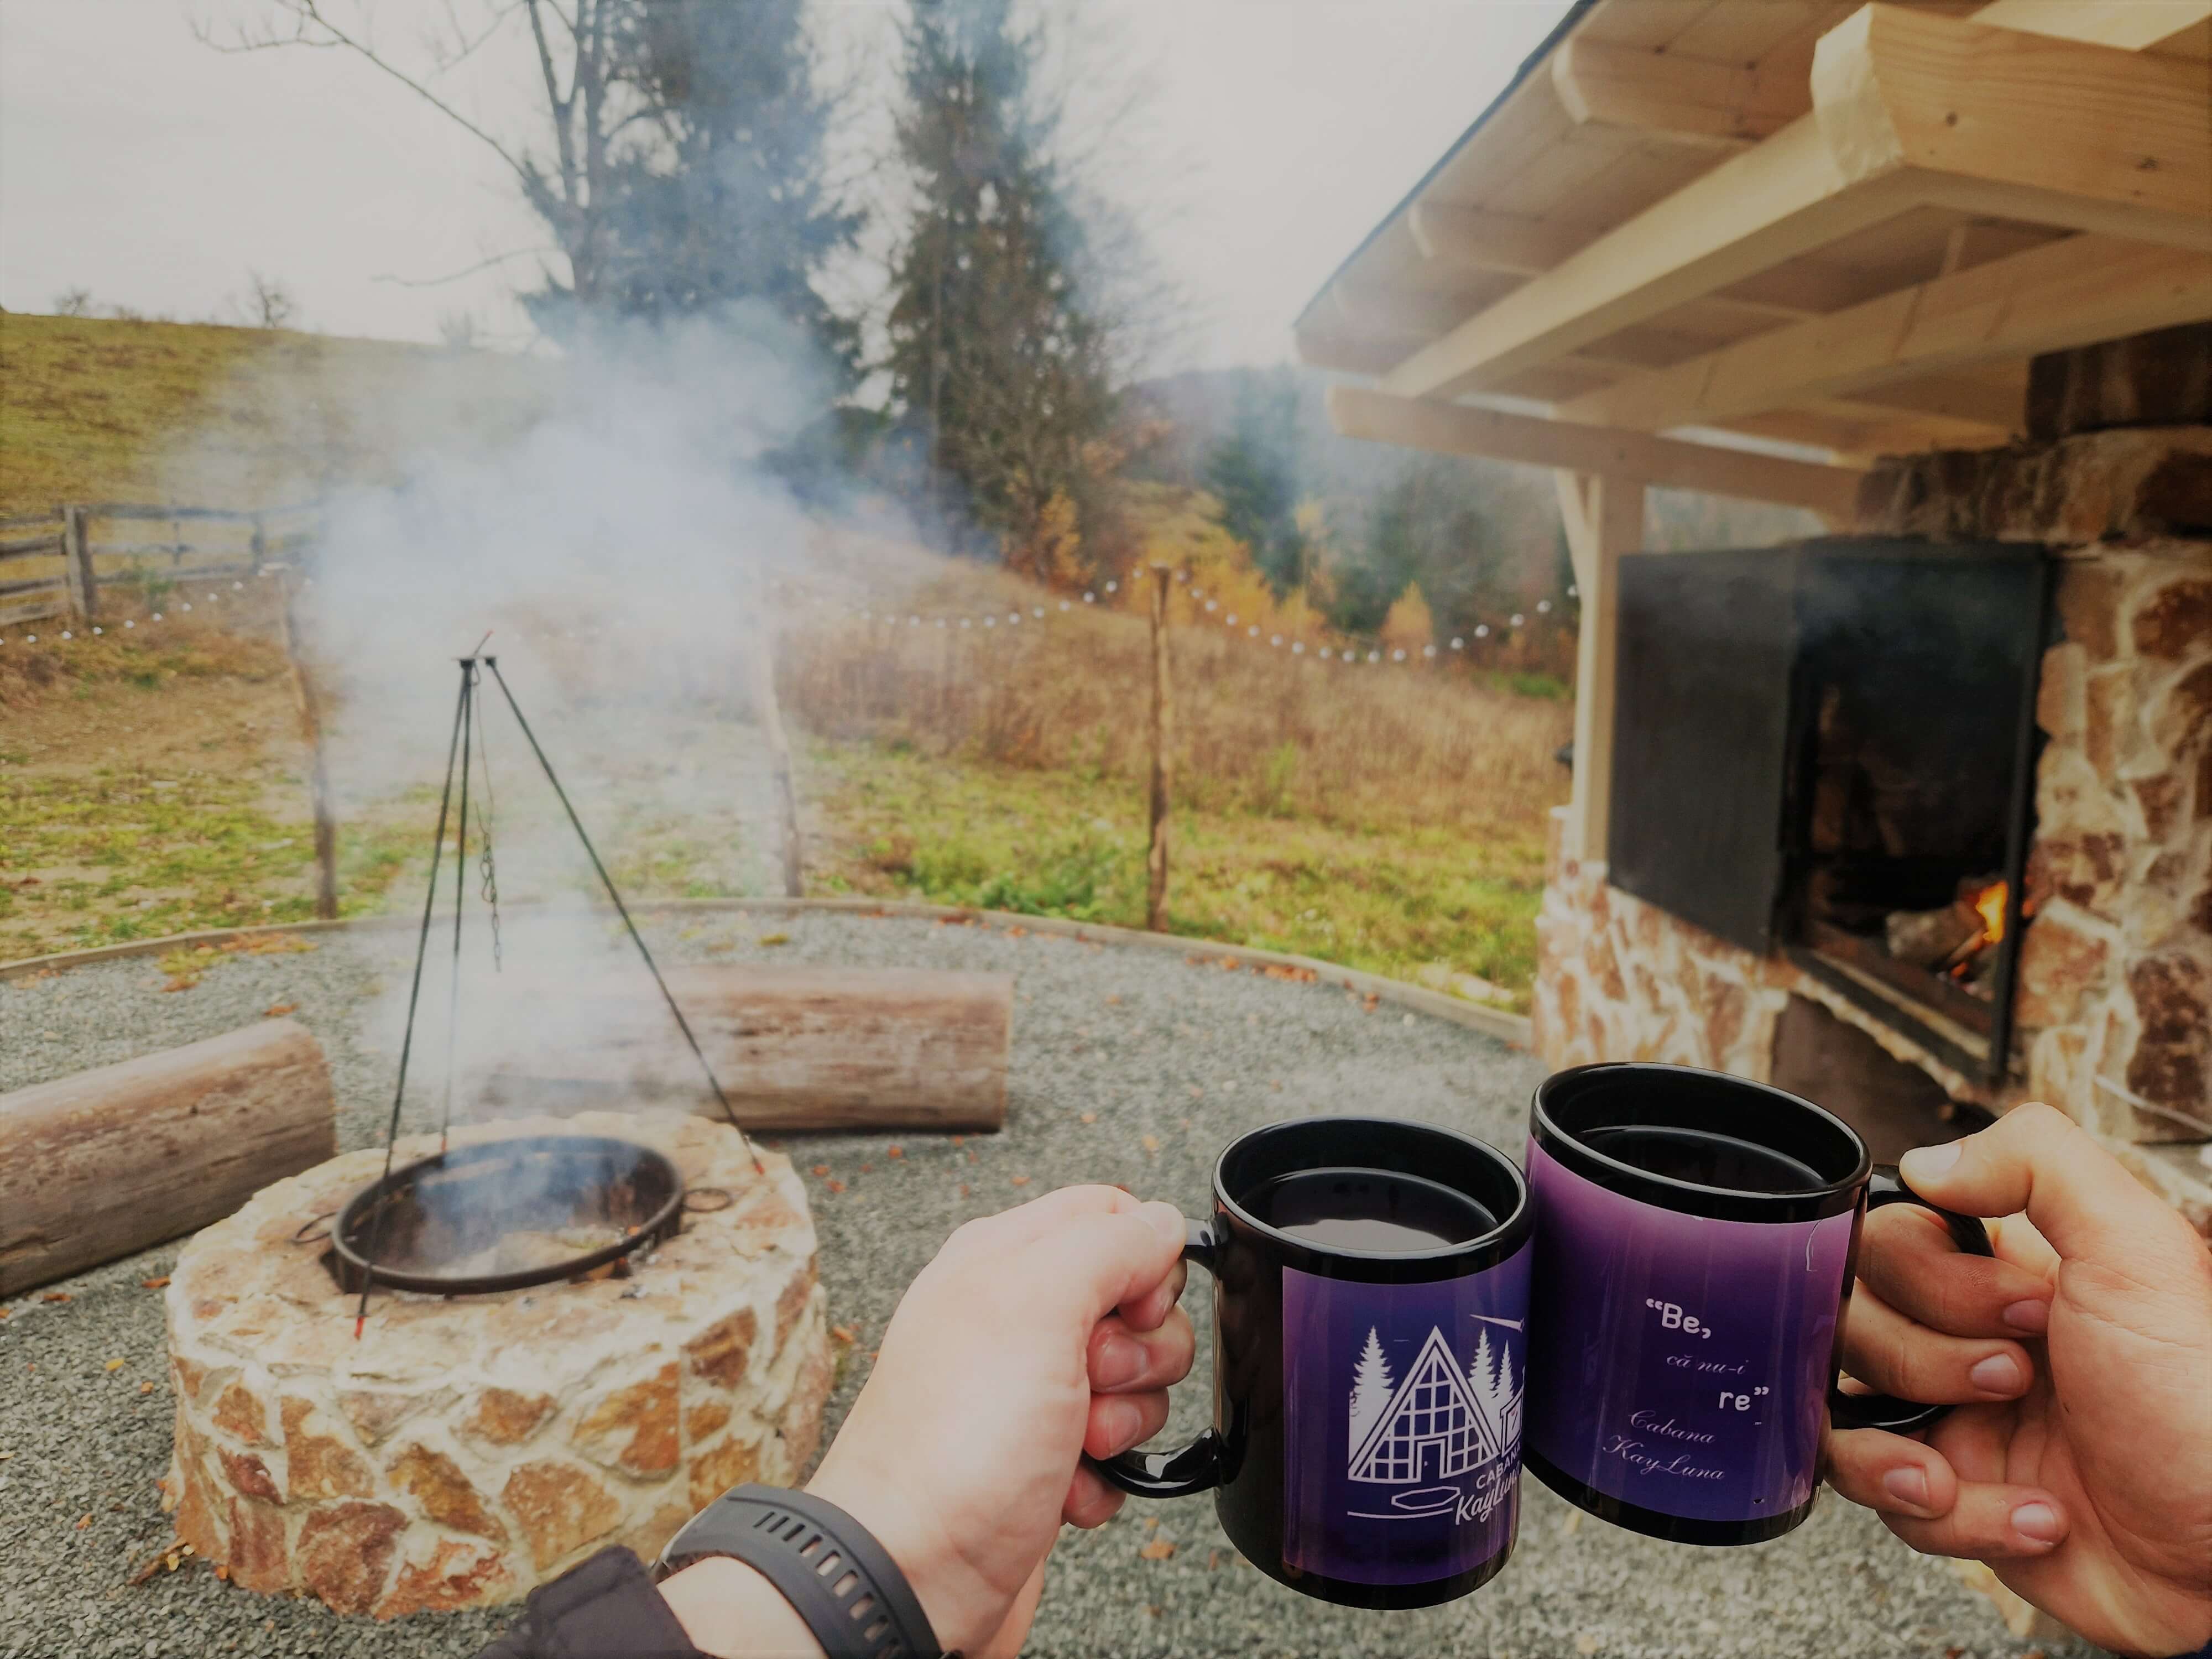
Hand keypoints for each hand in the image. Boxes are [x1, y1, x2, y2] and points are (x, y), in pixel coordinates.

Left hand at [788, 1186, 1191, 1658]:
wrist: (907, 1574)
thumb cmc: (951, 1445)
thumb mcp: (1035, 1304)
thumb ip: (1108, 1244)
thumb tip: (1161, 1223)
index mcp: (1001, 1260)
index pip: (1107, 1216)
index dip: (1143, 1259)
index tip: (1134, 1305)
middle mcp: (1012, 1320)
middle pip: (1134, 1304)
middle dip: (1139, 1351)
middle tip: (1089, 1378)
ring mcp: (1027, 1395)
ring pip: (1132, 1382)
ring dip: (1125, 1420)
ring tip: (1073, 1443)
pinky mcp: (1042, 1463)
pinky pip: (1115, 1454)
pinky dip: (1104, 1477)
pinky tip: (1062, 1489)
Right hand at [1823, 1104, 2211, 1656]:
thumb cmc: (2205, 1410)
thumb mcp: (2141, 1254)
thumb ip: (2039, 1165)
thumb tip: (1925, 1160)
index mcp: (2008, 1275)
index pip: (1887, 1241)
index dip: (1927, 1279)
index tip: (2021, 1310)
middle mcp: (1970, 1341)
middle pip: (1850, 1324)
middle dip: (1926, 1364)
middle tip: (2017, 1384)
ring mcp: (1958, 1424)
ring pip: (1840, 1412)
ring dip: (1906, 1446)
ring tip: (1992, 1470)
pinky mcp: (1955, 1502)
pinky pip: (1886, 1501)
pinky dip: (1951, 1517)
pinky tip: (2029, 1516)